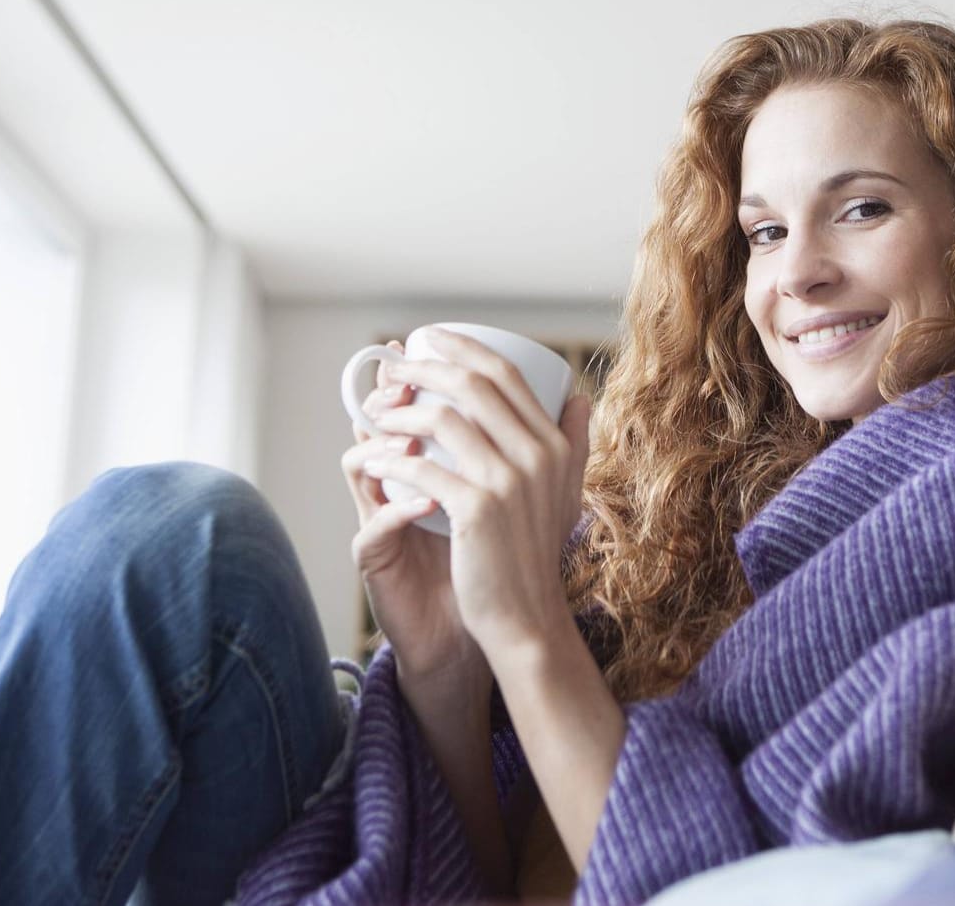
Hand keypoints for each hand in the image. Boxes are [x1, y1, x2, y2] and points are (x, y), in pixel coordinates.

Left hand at [356, 327, 592, 655]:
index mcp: (554, 443)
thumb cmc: (534, 554)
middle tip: (390, 370)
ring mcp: (508, 481)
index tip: (429, 338)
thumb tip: (580, 397)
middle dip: (423, 368)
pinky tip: (374, 461)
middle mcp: (536, 455)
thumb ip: (573, 444)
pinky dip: (391, 459)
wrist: (527, 617)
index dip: (463, 346)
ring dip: (399, 412)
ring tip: (374, 418)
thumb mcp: (566, 494)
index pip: (506, 373)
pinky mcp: (477, 510)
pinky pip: (422, 467)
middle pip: (471, 385)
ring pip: (442, 419)